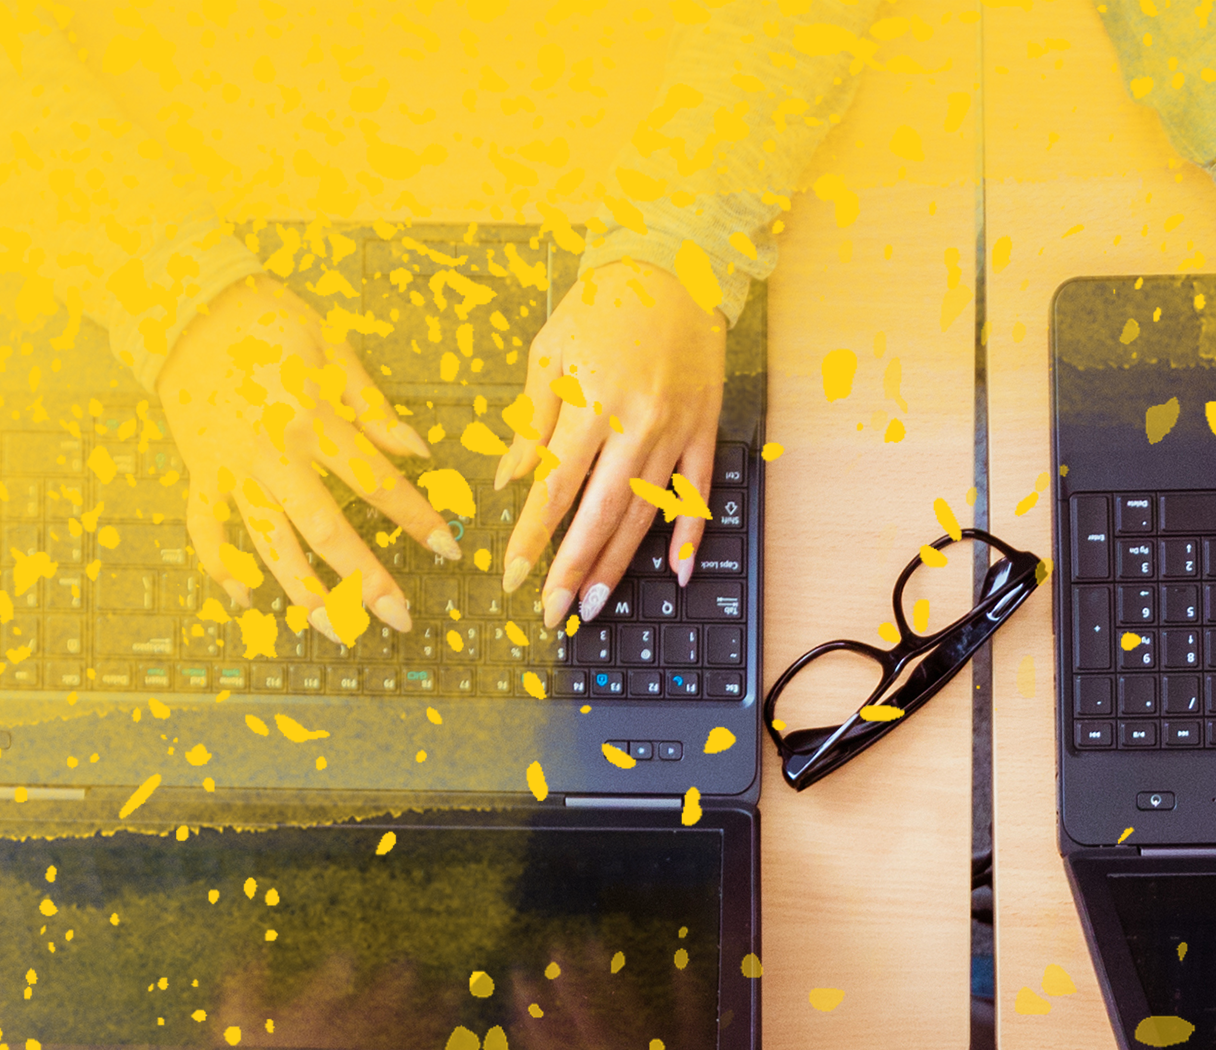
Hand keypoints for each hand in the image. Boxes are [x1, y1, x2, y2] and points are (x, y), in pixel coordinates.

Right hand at [155, 274, 456, 639]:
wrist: (182, 304)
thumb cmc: (266, 320)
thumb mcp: (332, 349)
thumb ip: (373, 407)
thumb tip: (417, 450)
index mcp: (314, 419)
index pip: (378, 482)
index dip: (417, 519)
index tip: (449, 549)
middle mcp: (273, 452)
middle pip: (326, 529)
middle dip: (365, 579)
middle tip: (399, 616)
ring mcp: (232, 467)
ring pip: (268, 542)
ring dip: (303, 592)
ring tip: (338, 630)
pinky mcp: (199, 471)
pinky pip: (205, 528)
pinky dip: (220, 566)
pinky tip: (245, 600)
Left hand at [497, 260, 726, 629]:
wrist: (674, 273)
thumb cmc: (602, 309)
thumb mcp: (549, 355)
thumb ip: (531, 422)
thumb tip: (511, 482)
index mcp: (590, 403)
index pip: (554, 487)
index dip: (531, 537)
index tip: (512, 574)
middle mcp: (635, 424)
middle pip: (599, 513)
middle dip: (573, 567)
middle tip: (556, 611)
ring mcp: (675, 432)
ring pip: (644, 512)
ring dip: (620, 563)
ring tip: (598, 602)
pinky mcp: (704, 431)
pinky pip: (696, 494)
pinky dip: (689, 535)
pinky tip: (679, 571)